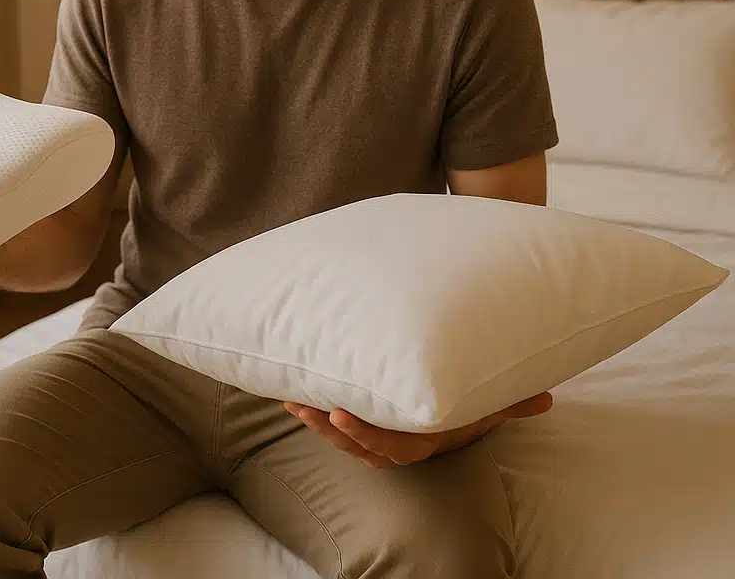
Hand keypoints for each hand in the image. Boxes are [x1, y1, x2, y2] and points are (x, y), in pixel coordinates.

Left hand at [283, 391, 553, 467]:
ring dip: (317, 422)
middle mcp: (400, 442)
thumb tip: (546, 397)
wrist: (461, 406)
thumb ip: (513, 402)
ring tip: (294, 400)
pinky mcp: (369, 423)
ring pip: (345, 438)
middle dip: (332, 429)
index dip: (363, 434)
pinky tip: (297, 394)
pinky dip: (318, 413)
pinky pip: (340, 425)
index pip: (390, 445)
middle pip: (360, 445)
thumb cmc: (473, 402)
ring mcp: (383, 436)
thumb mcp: (493, 404)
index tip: (340, 415)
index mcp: (424, 440)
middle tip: (309, 407)